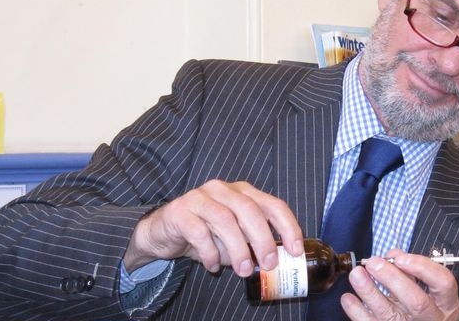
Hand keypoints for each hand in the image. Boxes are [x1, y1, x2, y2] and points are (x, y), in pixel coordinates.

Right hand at [123, 179, 303, 275]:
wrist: (163, 231)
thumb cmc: (205, 233)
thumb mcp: (234, 238)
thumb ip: (252, 244)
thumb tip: (274, 262)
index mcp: (243, 192)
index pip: (272, 204)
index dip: (288, 226)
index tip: (295, 250)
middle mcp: (223, 189)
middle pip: (249, 210)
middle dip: (263, 239)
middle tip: (268, 264)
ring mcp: (200, 197)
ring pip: (225, 219)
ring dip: (237, 248)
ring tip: (242, 270)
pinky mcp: (180, 211)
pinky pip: (198, 231)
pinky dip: (210, 252)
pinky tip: (213, 265)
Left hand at [341, 249, 458, 320]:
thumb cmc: (424, 308)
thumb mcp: (427, 290)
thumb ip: (413, 271)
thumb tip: (393, 255)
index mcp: (445, 304)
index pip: (443, 282)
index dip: (422, 267)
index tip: (401, 258)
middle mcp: (431, 318)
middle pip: (416, 301)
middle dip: (393, 279)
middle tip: (374, 263)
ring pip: (389, 314)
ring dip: (369, 291)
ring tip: (356, 274)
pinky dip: (357, 311)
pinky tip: (348, 298)